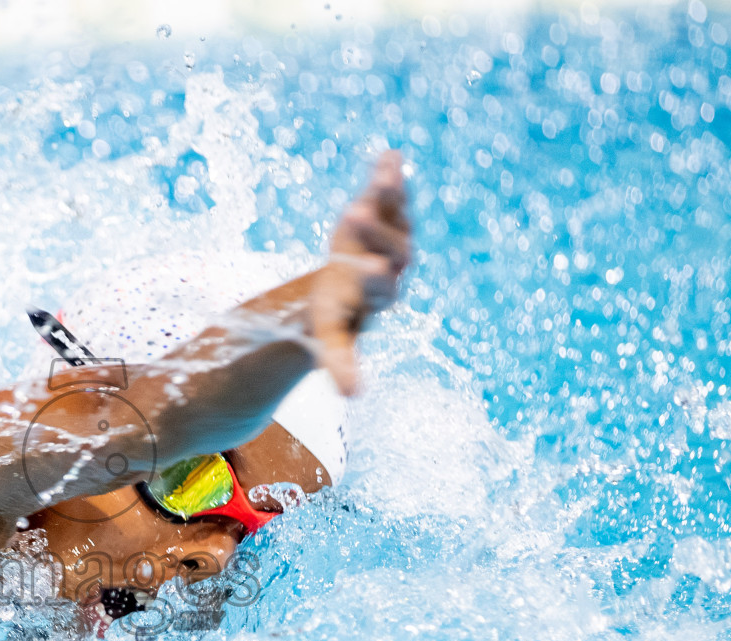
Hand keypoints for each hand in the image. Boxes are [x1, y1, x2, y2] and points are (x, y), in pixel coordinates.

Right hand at [308, 150, 411, 395]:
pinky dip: (389, 174)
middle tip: (352, 215)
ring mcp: (393, 234)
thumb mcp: (332, 336)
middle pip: (392, 247)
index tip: (373, 266)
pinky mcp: (386, 212)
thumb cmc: (337, 313)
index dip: (377, 275)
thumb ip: (341, 361)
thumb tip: (353, 397)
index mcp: (379, 295)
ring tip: (384, 172)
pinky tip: (389, 152)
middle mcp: (394, 263)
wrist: (346, 284)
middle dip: (374, 232)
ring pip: (397, 214)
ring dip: (390, 193)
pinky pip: (391, 193)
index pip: (383, 286)